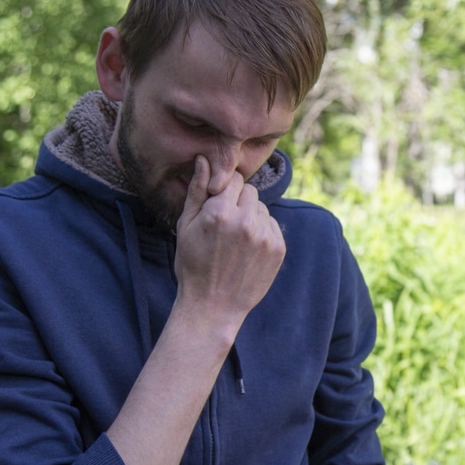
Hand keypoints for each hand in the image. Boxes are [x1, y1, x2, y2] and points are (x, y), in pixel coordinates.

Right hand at [173, 155, 285, 323]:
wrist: (213, 306)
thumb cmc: (192, 264)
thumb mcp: (186, 226)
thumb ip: (198, 190)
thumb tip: (204, 159)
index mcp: (220, 212)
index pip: (233, 179)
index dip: (224, 189)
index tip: (217, 203)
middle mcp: (245, 221)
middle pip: (250, 191)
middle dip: (238, 201)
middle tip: (225, 224)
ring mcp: (265, 236)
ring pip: (262, 208)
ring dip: (251, 217)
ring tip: (235, 241)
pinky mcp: (278, 249)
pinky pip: (271, 226)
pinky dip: (261, 233)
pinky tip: (246, 251)